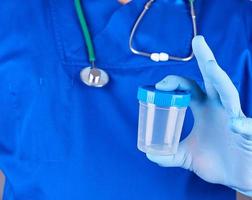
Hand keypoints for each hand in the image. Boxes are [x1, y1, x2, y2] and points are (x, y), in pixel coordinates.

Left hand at [146, 36, 251, 196]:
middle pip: (212, 78)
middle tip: (197, 40)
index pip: (189, 87)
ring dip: (220, 79)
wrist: (237, 177)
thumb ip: (168, 154)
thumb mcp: (186, 156)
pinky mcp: (247, 133)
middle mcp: (219, 107)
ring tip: (211, 66)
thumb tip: (149, 154)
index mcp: (204, 108)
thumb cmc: (215, 162)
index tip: (158, 86)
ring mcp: (234, 117)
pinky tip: (235, 126)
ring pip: (229, 93)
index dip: (174, 82)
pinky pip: (247, 126)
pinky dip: (243, 126)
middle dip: (206, 59)